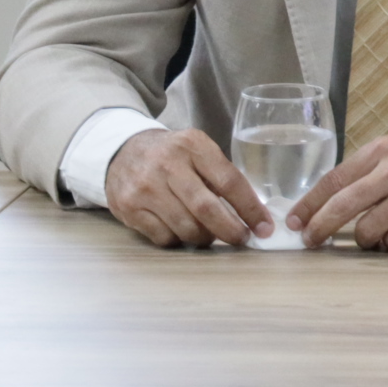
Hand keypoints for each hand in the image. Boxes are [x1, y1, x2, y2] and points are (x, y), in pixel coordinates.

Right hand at [105, 127, 272, 248]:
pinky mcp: (129, 208)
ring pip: (186, 228)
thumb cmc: (172, 156)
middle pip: (207, 209)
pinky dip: (179, 240)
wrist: (122, 152)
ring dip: (205, 238)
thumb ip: (221, 175)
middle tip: (242, 238)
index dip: (250, 209)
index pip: (229, 182)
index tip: (265, 227)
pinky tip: (182, 230)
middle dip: (231, 230)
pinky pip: (164, 237)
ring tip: (210, 233)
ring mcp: (145, 187)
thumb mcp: (197, 151)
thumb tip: (254, 214)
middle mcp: (167, 165)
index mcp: (192, 145)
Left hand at [287, 136, 387, 251]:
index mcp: (382, 150)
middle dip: (320, 227)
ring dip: (366, 238)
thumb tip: (322, 206)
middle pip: (343, 206)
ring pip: (367, 231)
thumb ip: (364, 173)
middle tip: (309, 240)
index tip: (294, 221)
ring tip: (377, 231)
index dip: (310, 204)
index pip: (334, 179)